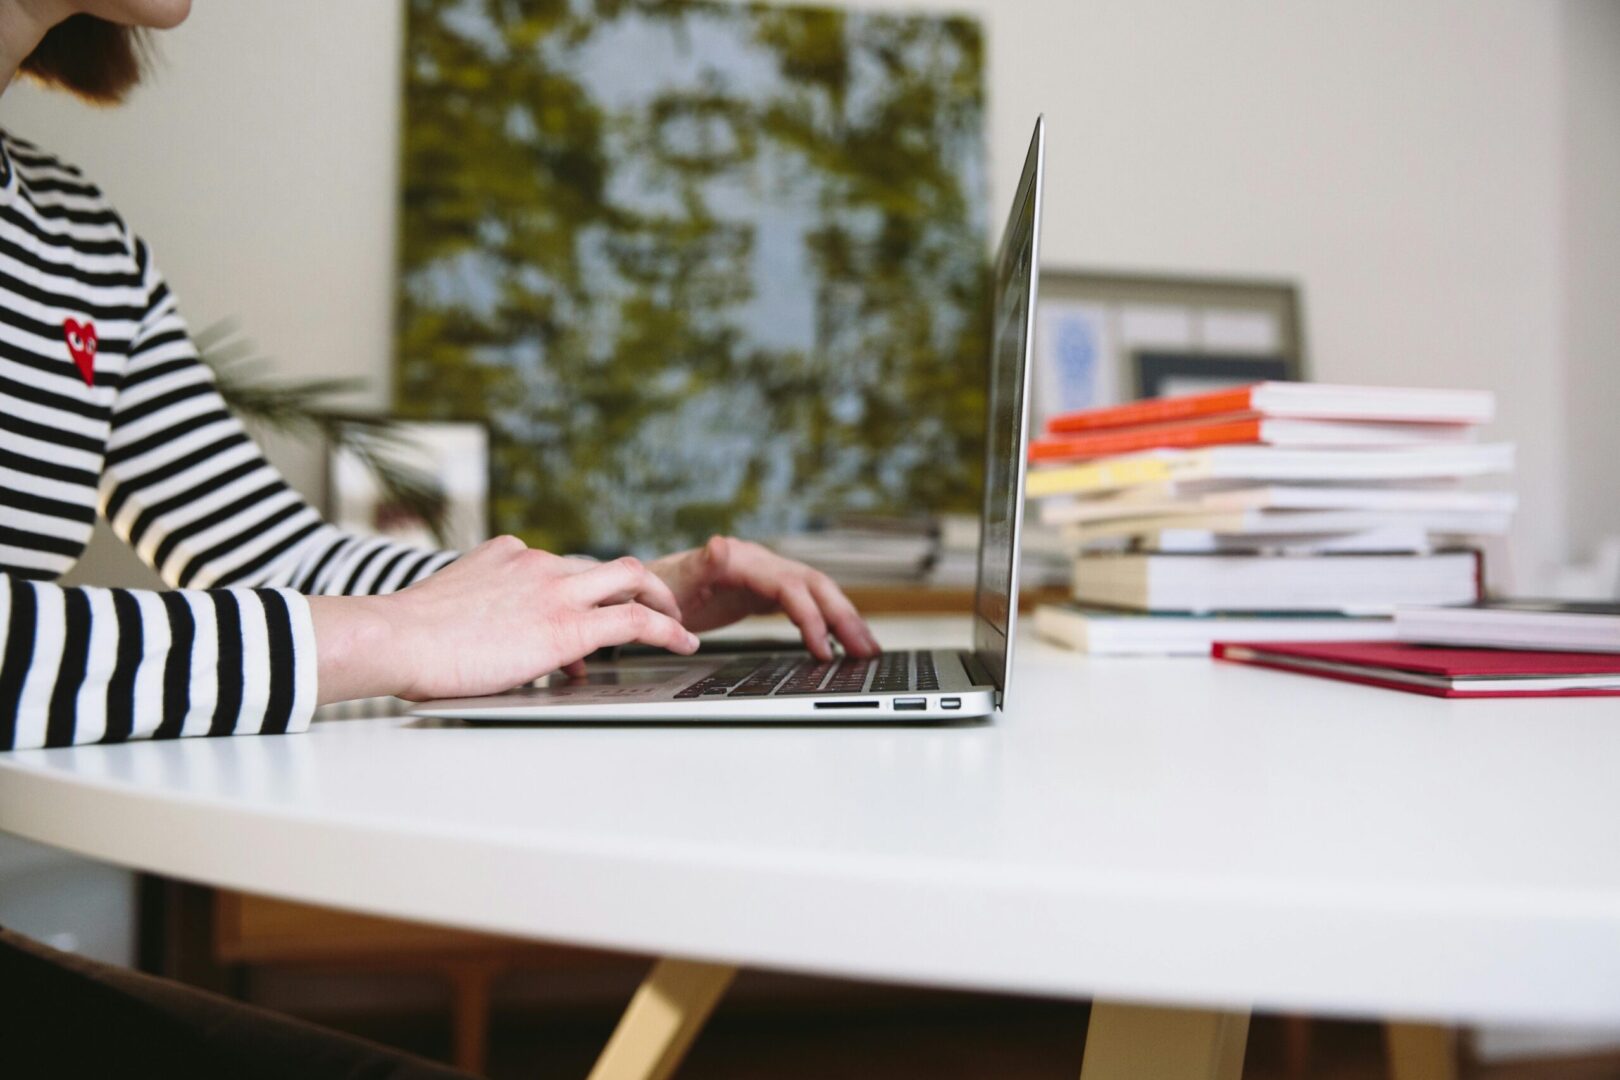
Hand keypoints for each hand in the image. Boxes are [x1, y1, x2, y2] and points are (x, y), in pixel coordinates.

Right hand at [309, 536, 699, 703]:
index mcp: (508, 556)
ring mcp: (555, 588)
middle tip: (656, 606)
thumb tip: (511, 648)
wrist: (396, 638)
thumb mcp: (452, 611)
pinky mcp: (568, 623)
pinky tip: (683, 642)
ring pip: (630, 580)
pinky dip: (667, 629)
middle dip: (639, 585)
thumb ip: (488, 620)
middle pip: (605, 564)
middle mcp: (537, 563)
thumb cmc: (408, 639)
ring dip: (660, 602)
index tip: (589, 613)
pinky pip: (634, 620)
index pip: (562, 568)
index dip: (583, 593)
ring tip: (678, 626)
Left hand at [649, 536, 879, 660]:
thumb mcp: (672, 581)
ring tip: (867, 651)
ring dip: (844, 620)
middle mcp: (759, 562)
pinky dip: (826, 621)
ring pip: (817, 592)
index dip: (810, 616)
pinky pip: (805, 602)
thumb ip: (700, 564)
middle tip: (866, 651)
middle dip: (843, 617)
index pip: (790, 586)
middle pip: (815, 585)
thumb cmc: (656, 589)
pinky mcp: (765, 589)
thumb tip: (720, 545)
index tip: (822, 649)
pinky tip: (840, 643)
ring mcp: (766, 574)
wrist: (644, 588)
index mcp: (740, 559)